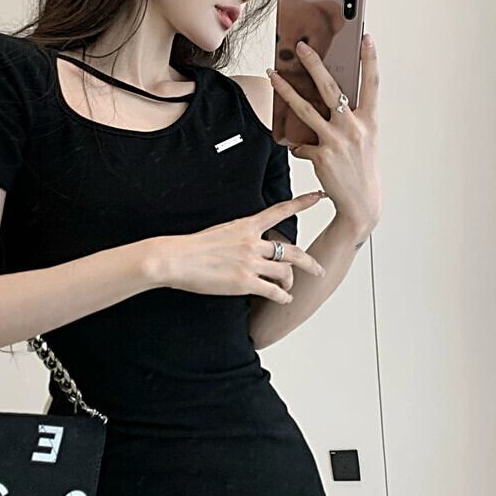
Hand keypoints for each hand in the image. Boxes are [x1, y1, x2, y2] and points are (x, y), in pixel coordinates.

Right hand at [152, 192, 326, 303]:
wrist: (176, 258)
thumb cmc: (192, 246)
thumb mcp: (220, 231)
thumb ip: (240, 236)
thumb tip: (251, 246)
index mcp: (246, 226)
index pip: (280, 211)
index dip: (302, 203)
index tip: (319, 195)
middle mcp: (253, 243)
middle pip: (291, 251)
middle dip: (309, 261)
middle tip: (318, 269)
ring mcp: (250, 263)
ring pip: (285, 272)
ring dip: (290, 282)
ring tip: (289, 288)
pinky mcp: (245, 283)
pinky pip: (273, 291)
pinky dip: (282, 297)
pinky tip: (283, 299)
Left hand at [267, 34, 381, 238]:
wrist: (361, 204)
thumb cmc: (361, 169)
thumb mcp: (364, 141)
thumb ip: (349, 120)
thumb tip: (327, 103)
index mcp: (369, 122)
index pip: (371, 84)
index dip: (369, 60)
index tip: (366, 37)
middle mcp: (354, 128)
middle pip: (331, 89)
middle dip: (314, 64)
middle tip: (301, 45)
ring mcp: (337, 142)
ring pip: (305, 110)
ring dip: (285, 90)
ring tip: (272, 74)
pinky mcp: (321, 157)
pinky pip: (300, 145)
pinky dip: (297, 146)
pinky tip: (298, 148)